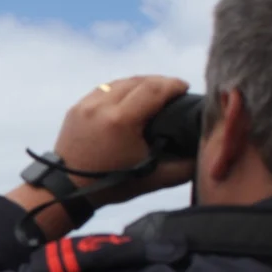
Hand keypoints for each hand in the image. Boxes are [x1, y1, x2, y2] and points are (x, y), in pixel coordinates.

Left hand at [6, 75, 195, 239]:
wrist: (65, 190)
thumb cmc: (111, 185)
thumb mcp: (153, 179)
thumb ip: (184, 167)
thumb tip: (206, 153)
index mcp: (121, 120)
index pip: (154, 89)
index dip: (174, 85)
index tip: (186, 87)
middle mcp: (102, 105)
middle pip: (138, 81)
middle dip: (159, 82)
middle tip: (174, 90)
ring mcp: (86, 104)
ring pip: (120, 82)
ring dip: (140, 83)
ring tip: (154, 91)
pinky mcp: (76, 107)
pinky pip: (104, 89)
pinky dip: (120, 89)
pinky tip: (130, 97)